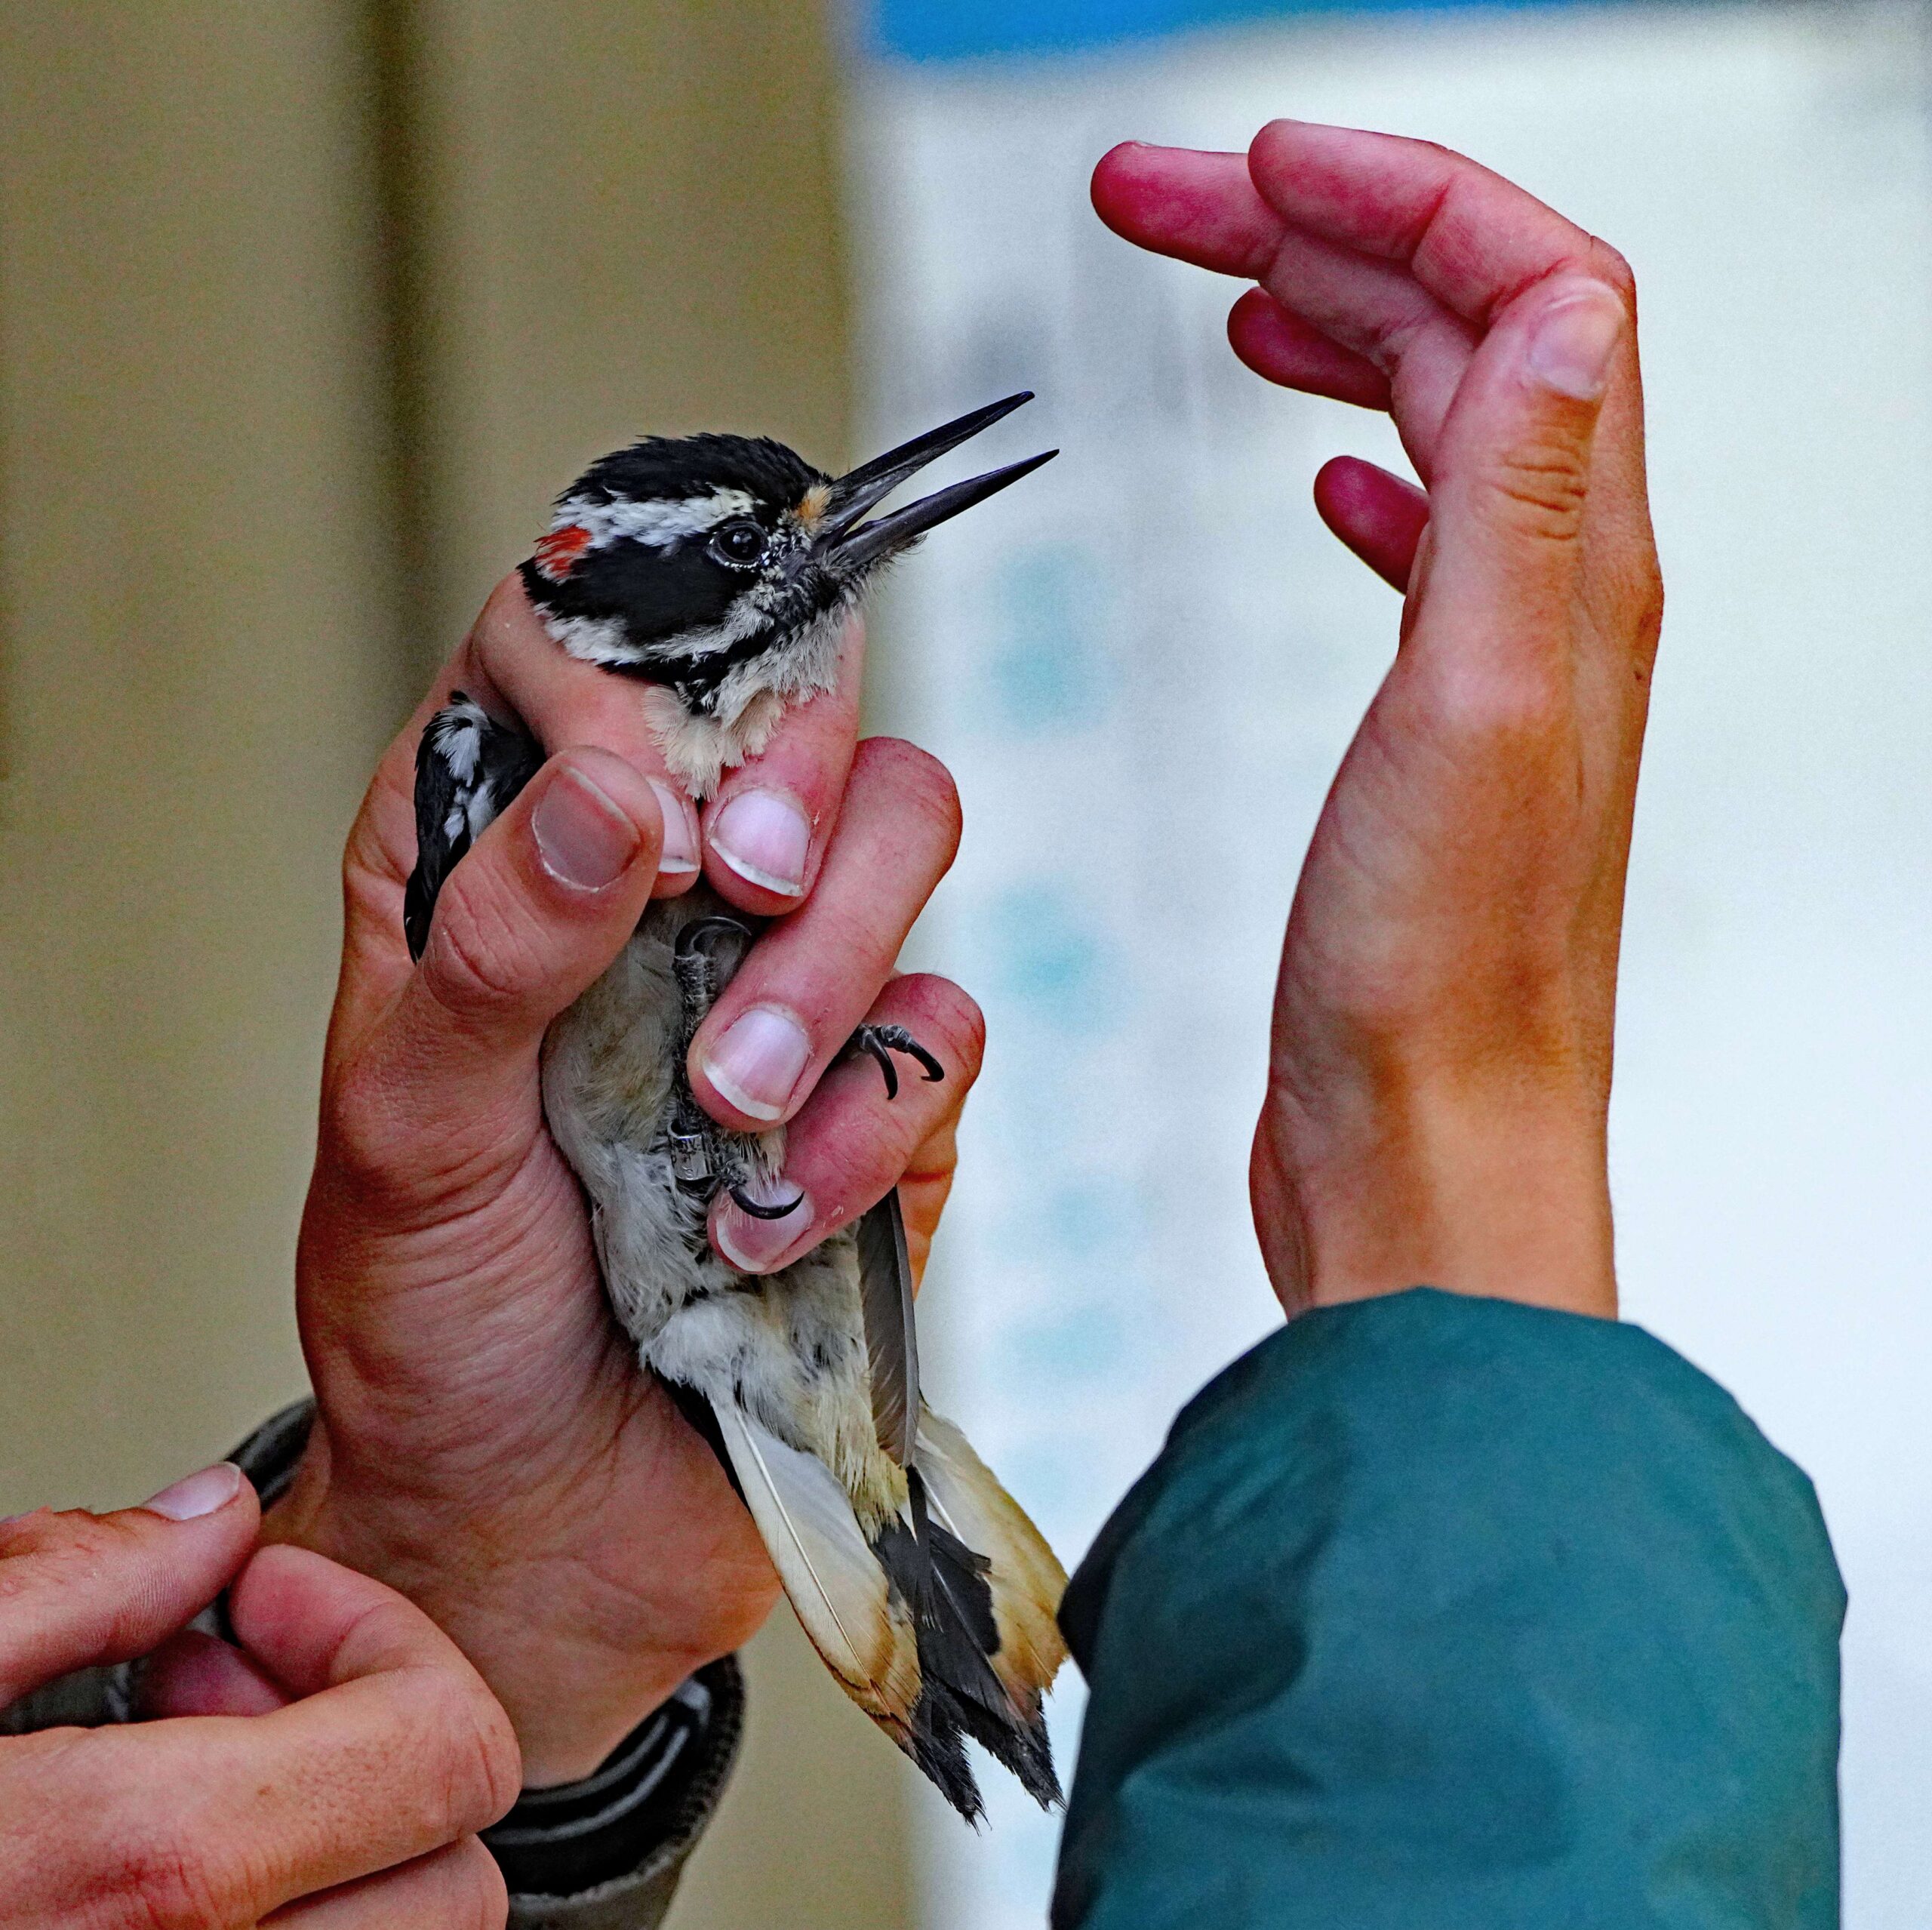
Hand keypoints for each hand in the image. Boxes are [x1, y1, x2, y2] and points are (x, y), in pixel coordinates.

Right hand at [0, 1463, 516, 1926]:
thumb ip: (79, 1585)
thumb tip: (213, 1520)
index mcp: (148, 1870)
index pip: (446, 1749)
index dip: (380, 1634)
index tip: (279, 1595)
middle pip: (454, 1873)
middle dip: (380, 1750)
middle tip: (247, 1680)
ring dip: (342, 1842)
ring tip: (194, 1773)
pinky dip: (300, 1911)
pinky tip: (163, 1860)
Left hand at [270, 580, 982, 1781]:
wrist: (539, 1518)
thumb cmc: (436, 1317)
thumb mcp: (406, 1132)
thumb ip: (491, 951)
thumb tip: (608, 794)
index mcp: (507, 843)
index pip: (591, 638)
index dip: (635, 675)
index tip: (642, 814)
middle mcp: (662, 885)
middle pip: (799, 709)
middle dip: (790, 786)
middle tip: (739, 890)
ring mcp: (789, 982)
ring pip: (905, 834)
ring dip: (831, 964)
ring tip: (732, 1110)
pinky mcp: (883, 1100)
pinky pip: (945, 1032)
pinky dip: (873, 1123)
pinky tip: (771, 1226)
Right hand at [1094, 123, 1661, 1319]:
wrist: (1426, 1148)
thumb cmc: (1438, 985)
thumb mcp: (1480, 716)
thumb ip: (1523, 503)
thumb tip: (1562, 306)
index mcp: (1569, 571)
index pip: (1529, 295)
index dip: (1401, 198)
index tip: (1257, 167)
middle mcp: (1550, 598)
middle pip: (1465, 336)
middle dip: (1322, 234)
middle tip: (1169, 204)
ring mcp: (1492, 659)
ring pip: (1433, 423)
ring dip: (1333, 327)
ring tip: (1225, 289)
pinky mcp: (1432, 726)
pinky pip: (1415, 540)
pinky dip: (1358, 463)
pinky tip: (1314, 472)